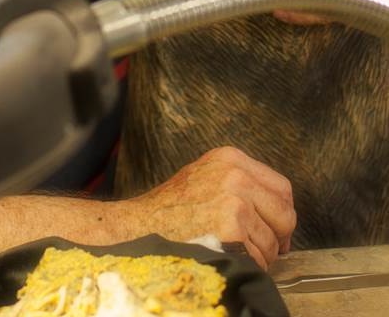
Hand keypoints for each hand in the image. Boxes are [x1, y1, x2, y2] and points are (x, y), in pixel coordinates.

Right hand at [125, 146, 295, 268]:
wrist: (140, 225)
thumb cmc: (169, 208)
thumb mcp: (204, 176)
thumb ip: (238, 182)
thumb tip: (274, 207)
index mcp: (230, 158)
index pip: (282, 187)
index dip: (281, 212)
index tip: (275, 227)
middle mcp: (236, 175)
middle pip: (285, 214)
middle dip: (277, 236)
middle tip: (262, 246)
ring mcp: (235, 201)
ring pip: (272, 241)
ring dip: (259, 254)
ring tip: (232, 250)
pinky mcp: (231, 229)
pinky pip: (258, 258)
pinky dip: (248, 265)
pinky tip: (226, 256)